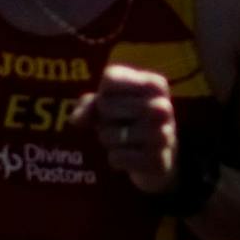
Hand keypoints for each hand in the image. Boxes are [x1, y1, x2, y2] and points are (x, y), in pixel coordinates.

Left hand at [71, 66, 177, 196]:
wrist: (161, 153)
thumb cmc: (130, 120)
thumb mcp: (111, 104)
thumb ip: (89, 104)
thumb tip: (77, 119)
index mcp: (154, 84)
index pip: (110, 78)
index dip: (102, 93)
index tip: (115, 102)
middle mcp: (163, 106)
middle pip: (105, 105)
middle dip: (102, 119)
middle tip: (119, 124)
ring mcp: (163, 135)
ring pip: (108, 134)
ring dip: (108, 140)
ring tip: (124, 140)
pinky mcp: (157, 161)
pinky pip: (116, 157)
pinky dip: (115, 158)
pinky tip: (130, 155)